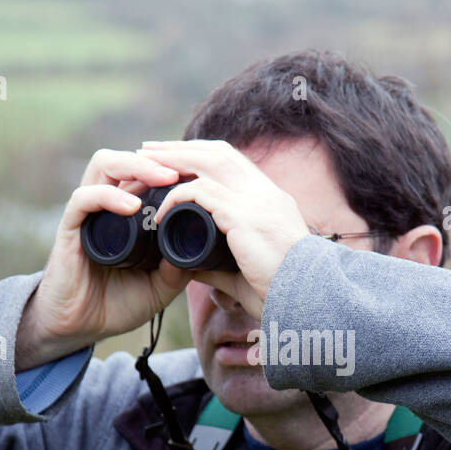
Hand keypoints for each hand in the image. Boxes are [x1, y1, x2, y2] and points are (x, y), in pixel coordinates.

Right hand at [16, 149, 192, 370]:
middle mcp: (107, 205)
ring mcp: (88, 214)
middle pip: (127, 159)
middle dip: (158, 159)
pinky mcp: (70, 228)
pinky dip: (109, 197)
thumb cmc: (116, 304)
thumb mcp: (159, 287)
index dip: (171, 167)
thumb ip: (179, 268)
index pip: (146, 173)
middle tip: (184, 173)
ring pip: (104, 165)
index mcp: (128, 213)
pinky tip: (131, 207)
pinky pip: (84, 199)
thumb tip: (203, 248)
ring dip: (135, 166)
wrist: (79, 328)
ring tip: (164, 179)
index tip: (201, 176)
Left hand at [138, 139, 310, 320]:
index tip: (173, 158)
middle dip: (181, 148)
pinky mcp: (244, 217)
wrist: (306, 301)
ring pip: (209, 163)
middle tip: (148, 149)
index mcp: (271, 200)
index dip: (200, 154)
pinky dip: (177, 197)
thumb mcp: (246, 270)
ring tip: (144, 165)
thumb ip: (217, 263)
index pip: (233, 162)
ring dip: (173, 161)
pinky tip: (161, 212)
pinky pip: (201, 193)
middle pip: (218, 153)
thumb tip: (188, 264)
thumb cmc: (280, 291)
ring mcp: (257, 202)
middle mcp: (266, 193)